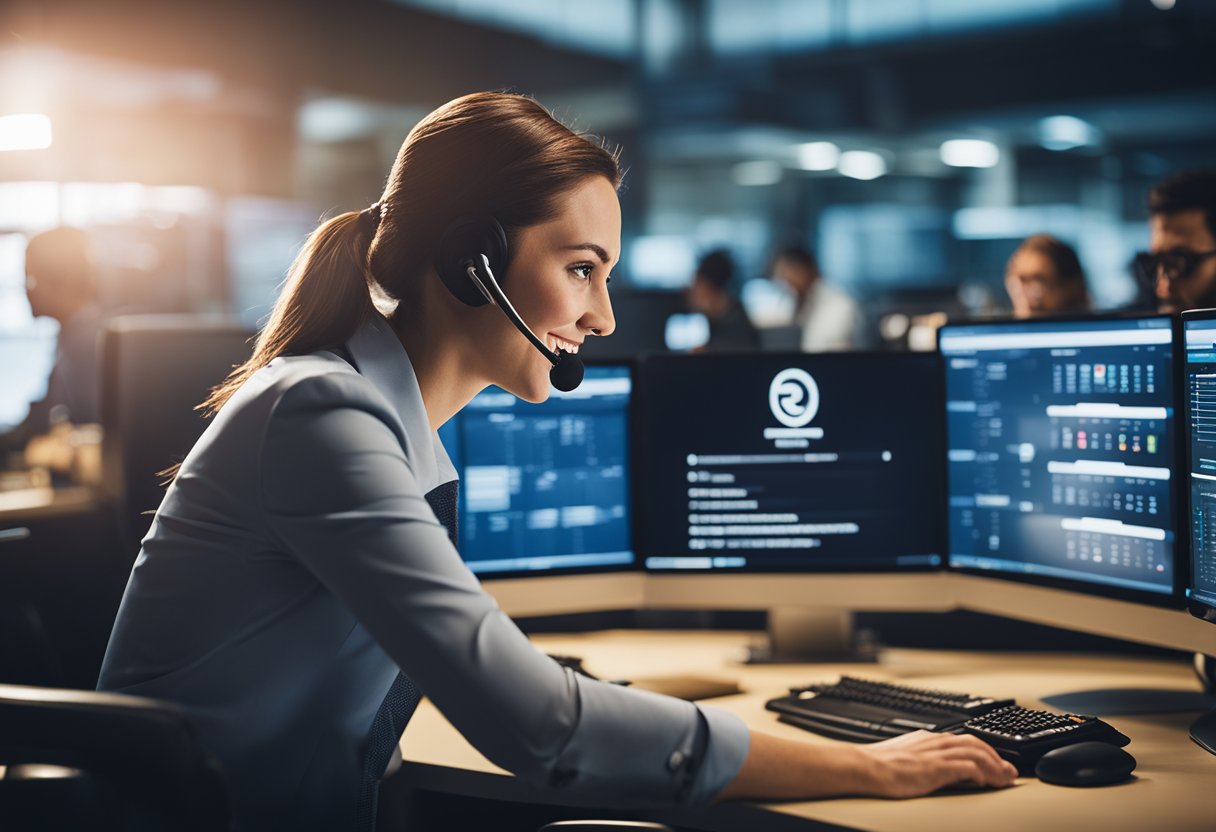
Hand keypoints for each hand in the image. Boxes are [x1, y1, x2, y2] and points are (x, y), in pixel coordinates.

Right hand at [857, 730, 1017, 797]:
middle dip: (996, 757)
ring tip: (1005, 779)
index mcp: (929, 739)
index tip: (995, 762)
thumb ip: (921, 757)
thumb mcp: (904, 755)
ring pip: (976, 754)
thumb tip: (932, 767)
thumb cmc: (879, 764)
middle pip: (975, 743)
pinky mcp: (936, 768)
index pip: (964, 739)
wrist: (866, 766)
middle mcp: (936, 742)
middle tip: (1009, 771)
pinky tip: (986, 782)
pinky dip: (981, 773)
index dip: (984, 750)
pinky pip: (968, 768)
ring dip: (995, 766)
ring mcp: (937, 754)